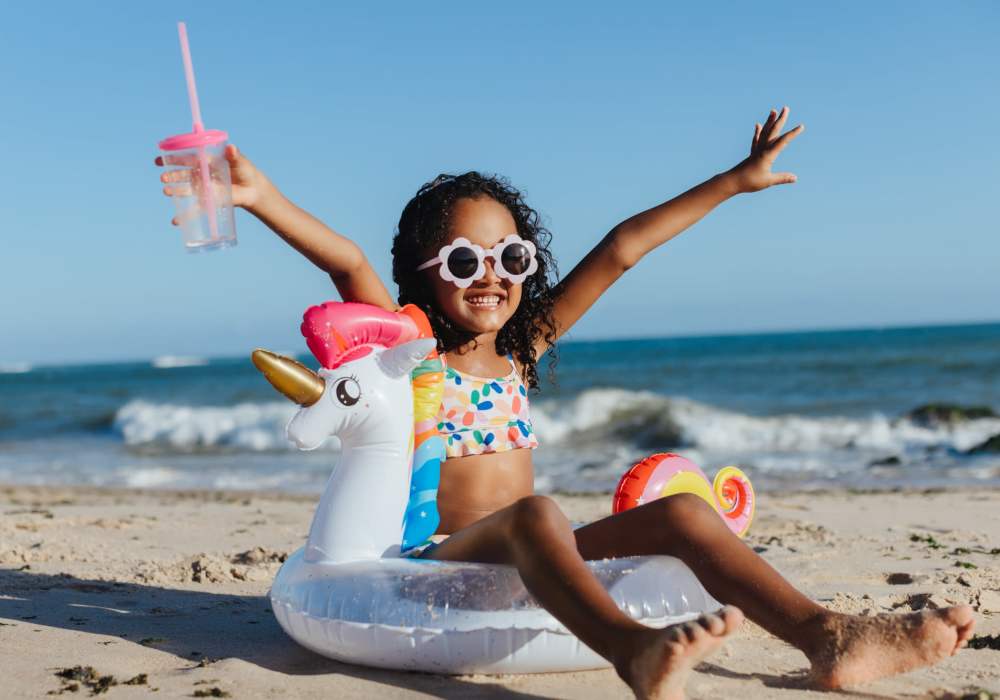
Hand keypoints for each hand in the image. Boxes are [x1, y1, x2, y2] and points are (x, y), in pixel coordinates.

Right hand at [155, 144, 272, 224]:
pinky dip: (186, 215)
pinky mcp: (209, 201)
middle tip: (163, 178)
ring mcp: (204, 189)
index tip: (160, 159)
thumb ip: (234, 156)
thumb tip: (232, 148)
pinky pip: (196, 208)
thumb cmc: (246, 171)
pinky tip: (176, 221)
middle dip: (172, 176)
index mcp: (206, 162)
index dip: (173, 158)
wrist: (253, 189)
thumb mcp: (240, 162)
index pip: (187, 159)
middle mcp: (202, 175)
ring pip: (187, 190)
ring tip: (166, 191)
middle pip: (184, 175)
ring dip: (175, 191)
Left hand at [728, 106, 803, 193]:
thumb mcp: (768, 181)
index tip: (801, 126)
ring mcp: (756, 150)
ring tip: (773, 111)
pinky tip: (759, 125)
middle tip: (786, 108)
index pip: (783, 142)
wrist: (731, 181)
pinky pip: (756, 140)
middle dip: (780, 119)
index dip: (792, 134)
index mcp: (768, 155)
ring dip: (770, 121)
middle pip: (773, 131)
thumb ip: (782, 178)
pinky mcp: (752, 154)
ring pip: (764, 132)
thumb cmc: (749, 182)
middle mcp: (762, 149)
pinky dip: (758, 132)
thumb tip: (795, 178)